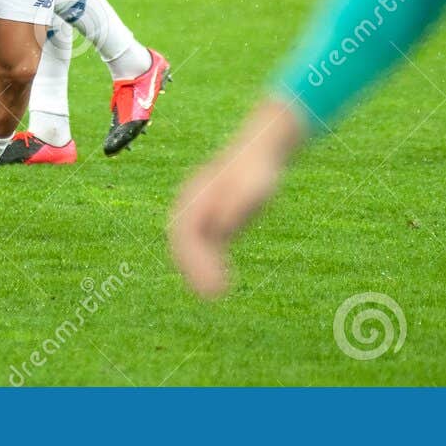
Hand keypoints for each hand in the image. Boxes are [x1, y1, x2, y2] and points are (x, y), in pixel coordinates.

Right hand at [170, 99, 304, 297]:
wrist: (263, 150)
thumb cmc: (259, 168)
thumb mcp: (254, 185)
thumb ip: (237, 203)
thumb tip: (222, 225)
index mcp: (197, 194)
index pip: (186, 233)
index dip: (194, 260)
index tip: (210, 280)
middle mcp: (192, 204)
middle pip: (183, 243)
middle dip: (194, 270)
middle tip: (213, 295)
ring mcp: (200, 211)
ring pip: (190, 248)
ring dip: (198, 272)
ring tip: (216, 294)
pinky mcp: (212, 219)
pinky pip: (203, 247)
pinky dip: (207, 265)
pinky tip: (220, 283)